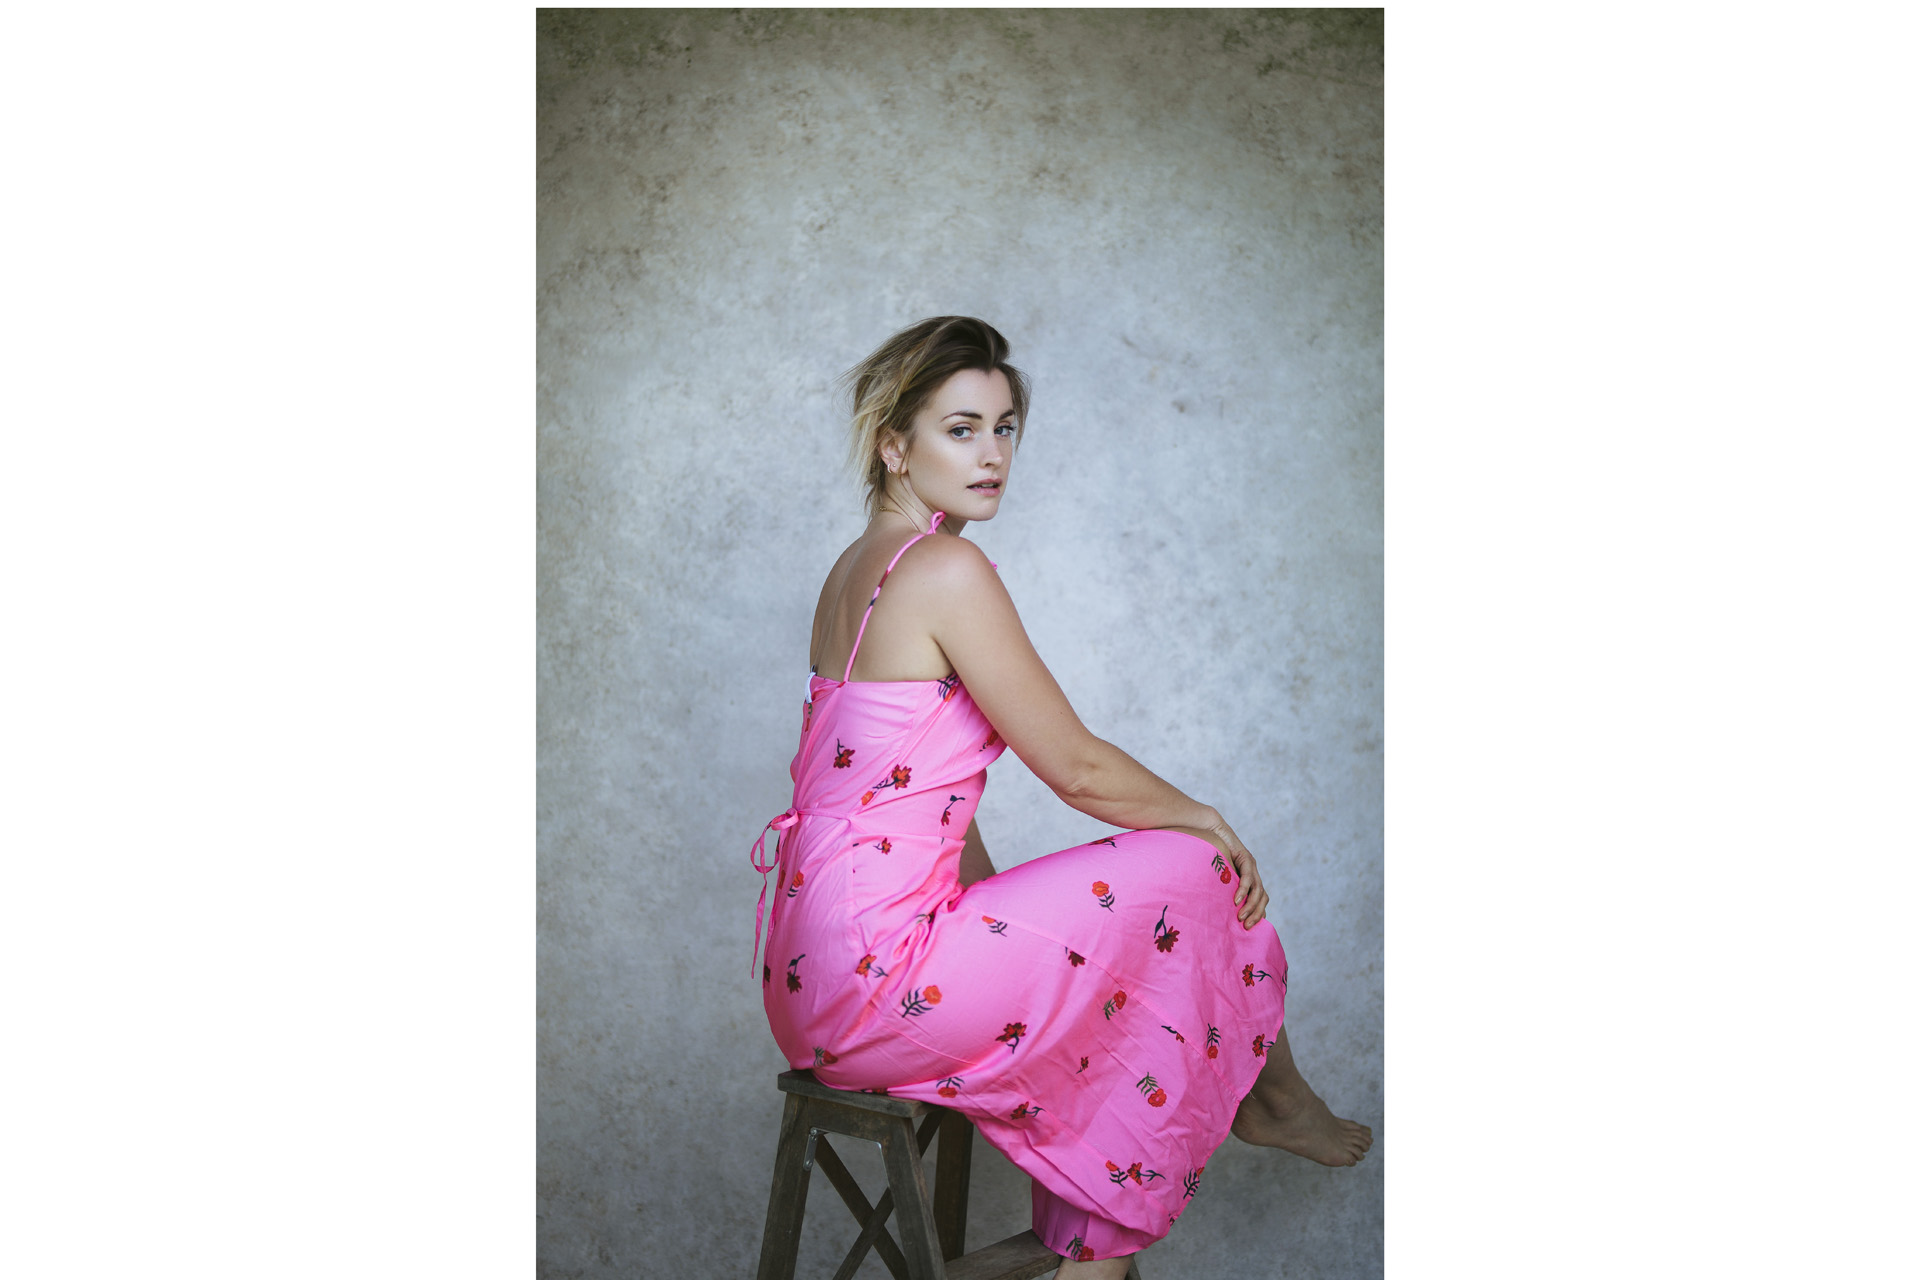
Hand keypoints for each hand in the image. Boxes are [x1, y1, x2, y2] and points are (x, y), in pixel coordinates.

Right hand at [1206, 813, 1269, 928]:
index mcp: (1246, 881)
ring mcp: (1251, 866)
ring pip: (1259, 891)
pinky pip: (1248, 877)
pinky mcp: (1246, 858)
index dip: (1257, 915)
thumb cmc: (1204, 855)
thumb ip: (1215, 891)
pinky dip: (1244, 890)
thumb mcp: (1212, 879)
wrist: (1207, 830)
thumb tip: (1203, 911)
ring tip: (1241, 917)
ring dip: (1251, 906)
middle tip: (1246, 927)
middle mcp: (1252, 874)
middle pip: (1262, 898)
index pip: (1258, 901)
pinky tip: (1237, 900)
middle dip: (1256, 915)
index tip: (1249, 930)